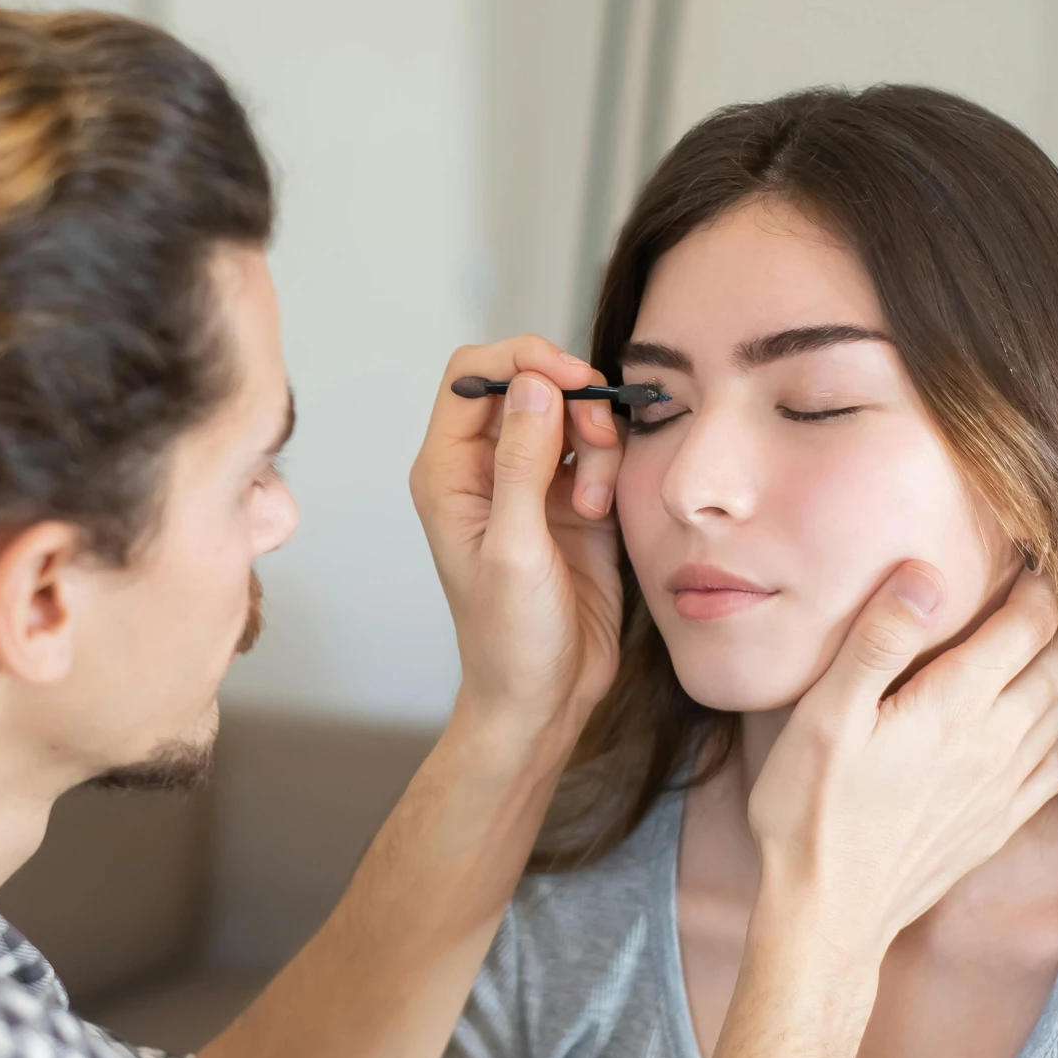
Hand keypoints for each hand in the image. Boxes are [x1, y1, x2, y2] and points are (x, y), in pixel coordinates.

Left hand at [409, 336, 625, 740]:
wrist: (545, 696)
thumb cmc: (511, 638)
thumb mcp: (515, 549)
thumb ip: (522, 464)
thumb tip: (533, 386)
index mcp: (447, 473)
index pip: (474, 377)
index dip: (523, 362)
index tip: (571, 378)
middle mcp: (484, 469)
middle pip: (529, 385)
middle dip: (571, 401)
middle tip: (597, 441)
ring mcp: (530, 484)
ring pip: (570, 416)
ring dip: (596, 442)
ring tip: (594, 502)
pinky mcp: (573, 502)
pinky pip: (598, 453)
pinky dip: (610, 468)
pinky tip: (602, 512)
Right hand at [748, 564, 1057, 955]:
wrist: (828, 913)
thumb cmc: (811, 810)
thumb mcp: (825, 715)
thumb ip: (878, 641)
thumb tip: (925, 574)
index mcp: (955, 705)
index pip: (1028, 627)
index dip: (1037, 585)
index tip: (1026, 561)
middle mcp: (995, 743)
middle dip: (1053, 622)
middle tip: (1028, 598)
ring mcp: (1003, 789)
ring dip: (1055, 674)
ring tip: (1026, 653)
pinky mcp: (999, 825)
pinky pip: (1054, 767)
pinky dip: (1052, 733)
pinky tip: (1025, 728)